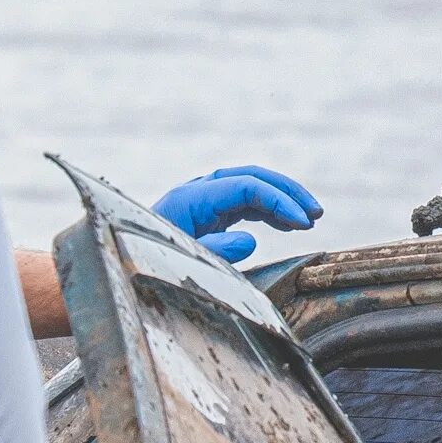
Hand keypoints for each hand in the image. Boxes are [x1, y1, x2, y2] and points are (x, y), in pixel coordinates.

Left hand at [152, 165, 323, 263]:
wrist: (126, 265)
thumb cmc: (152, 265)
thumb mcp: (184, 262)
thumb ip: (216, 251)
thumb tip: (250, 240)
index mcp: (191, 198)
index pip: (246, 186)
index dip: (278, 201)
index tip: (303, 223)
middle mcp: (198, 192)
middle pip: (251, 177)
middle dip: (287, 192)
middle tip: (315, 213)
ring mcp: (204, 200)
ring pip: (251, 187)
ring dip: (282, 199)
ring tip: (310, 219)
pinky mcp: (208, 212)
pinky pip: (245, 202)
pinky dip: (270, 210)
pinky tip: (289, 225)